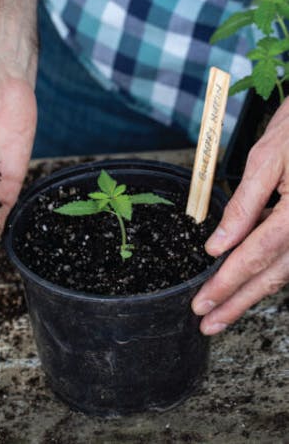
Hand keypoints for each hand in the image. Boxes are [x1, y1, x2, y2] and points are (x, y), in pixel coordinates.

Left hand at [192, 100, 288, 333]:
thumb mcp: (266, 159)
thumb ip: (244, 204)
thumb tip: (218, 245)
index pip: (256, 256)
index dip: (227, 284)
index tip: (202, 303)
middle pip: (274, 275)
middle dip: (238, 301)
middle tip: (208, 323)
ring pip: (285, 270)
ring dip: (253, 292)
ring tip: (222, 311)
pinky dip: (269, 270)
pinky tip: (245, 281)